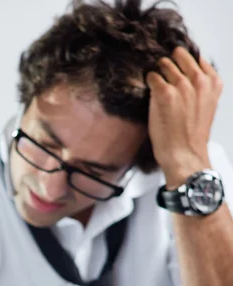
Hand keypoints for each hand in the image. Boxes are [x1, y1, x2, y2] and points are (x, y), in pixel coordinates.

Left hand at [146, 47, 223, 188]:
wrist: (184, 156)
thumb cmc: (192, 137)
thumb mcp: (206, 106)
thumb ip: (200, 87)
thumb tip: (185, 74)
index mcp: (213, 83)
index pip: (196, 58)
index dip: (184, 64)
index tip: (178, 70)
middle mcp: (199, 80)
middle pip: (179, 55)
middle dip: (170, 64)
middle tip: (164, 77)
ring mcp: (182, 85)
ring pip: (164, 63)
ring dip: (158, 73)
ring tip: (156, 88)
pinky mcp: (164, 93)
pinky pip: (151, 76)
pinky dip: (148, 82)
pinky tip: (149, 93)